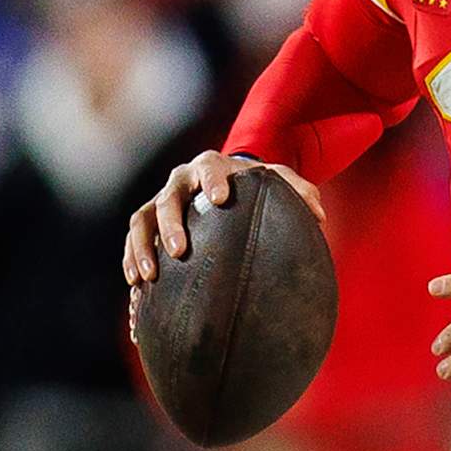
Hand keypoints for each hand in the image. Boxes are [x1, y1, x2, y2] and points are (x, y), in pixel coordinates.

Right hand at [124, 152, 321, 338]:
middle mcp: (181, 181)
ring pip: (142, 219)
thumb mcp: (278, 183)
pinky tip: (136, 284)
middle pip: (168, 198)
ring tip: (147, 276)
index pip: (210, 167)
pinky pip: (133, 239)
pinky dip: (131, 258)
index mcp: (212, 167)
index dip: (213, 180)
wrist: (226, 187)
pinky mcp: (148, 222)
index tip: (220, 198)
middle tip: (179, 250)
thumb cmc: (255, 187)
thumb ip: (299, 191)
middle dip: (171, 223)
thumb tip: (318, 215)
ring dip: (142, 247)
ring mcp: (161, 201)